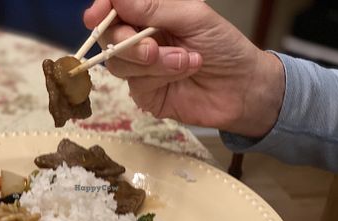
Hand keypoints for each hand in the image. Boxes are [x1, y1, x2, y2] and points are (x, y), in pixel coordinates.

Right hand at [84, 0, 284, 136]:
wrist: (242, 88)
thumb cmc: (224, 46)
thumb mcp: (193, 17)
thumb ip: (154, 8)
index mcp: (150, 16)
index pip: (115, 11)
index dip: (101, 11)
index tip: (95, 15)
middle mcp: (141, 41)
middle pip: (109, 39)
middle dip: (128, 43)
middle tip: (153, 48)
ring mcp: (141, 70)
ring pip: (120, 64)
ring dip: (154, 63)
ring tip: (187, 61)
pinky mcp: (145, 95)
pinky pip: (136, 85)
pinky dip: (160, 77)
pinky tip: (183, 74)